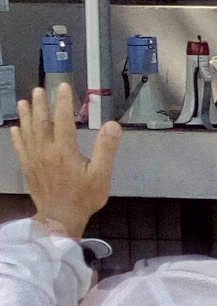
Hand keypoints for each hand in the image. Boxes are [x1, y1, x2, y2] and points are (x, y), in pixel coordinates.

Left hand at [12, 83, 119, 239]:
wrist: (60, 218)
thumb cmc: (84, 197)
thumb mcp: (102, 174)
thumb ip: (106, 148)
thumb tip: (112, 124)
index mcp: (64, 150)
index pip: (63, 120)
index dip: (63, 102)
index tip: (63, 86)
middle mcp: (46, 151)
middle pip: (41, 122)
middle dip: (40, 104)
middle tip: (38, 89)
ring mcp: (34, 159)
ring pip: (28, 132)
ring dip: (26, 116)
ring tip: (23, 102)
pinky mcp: (28, 168)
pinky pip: (20, 148)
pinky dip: (17, 136)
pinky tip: (15, 128)